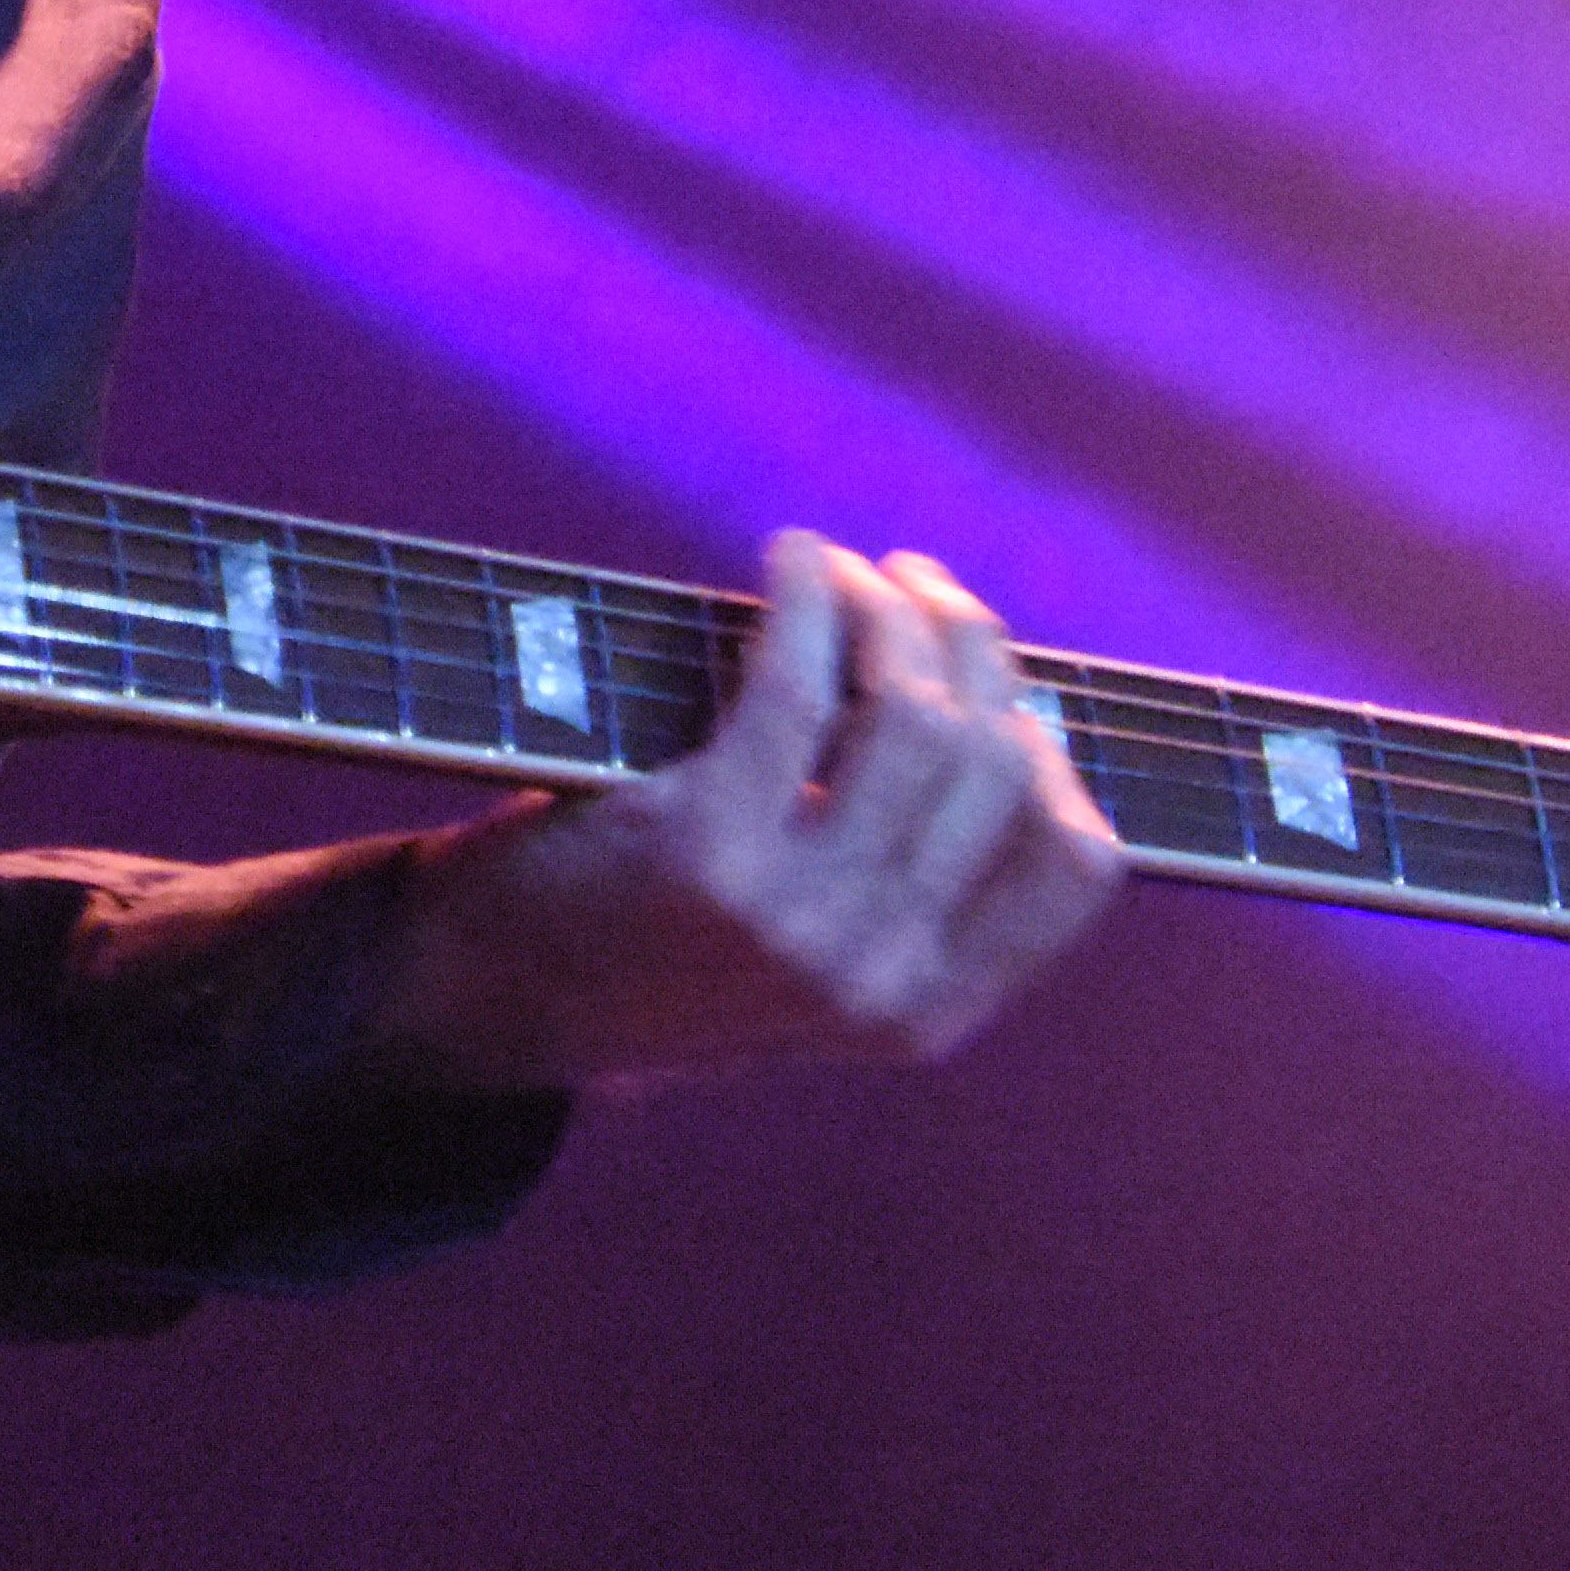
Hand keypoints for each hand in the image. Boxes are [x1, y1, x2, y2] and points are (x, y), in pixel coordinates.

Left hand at [369, 533, 1122, 1089]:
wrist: (488, 995)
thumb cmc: (654, 936)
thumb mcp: (814, 953)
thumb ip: (907, 873)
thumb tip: (1006, 703)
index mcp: (927, 1010)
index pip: (1082, 865)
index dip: (1055, 749)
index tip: (993, 685)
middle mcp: (880, 977)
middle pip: (999, 761)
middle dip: (968, 641)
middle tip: (912, 584)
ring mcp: (799, 924)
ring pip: (918, 718)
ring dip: (892, 607)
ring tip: (845, 570)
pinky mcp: (708, 854)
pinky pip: (801, 690)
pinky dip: (808, 598)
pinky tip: (790, 560)